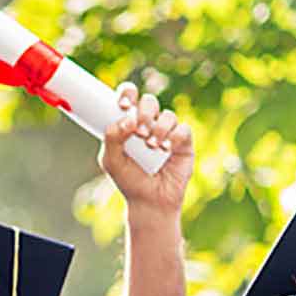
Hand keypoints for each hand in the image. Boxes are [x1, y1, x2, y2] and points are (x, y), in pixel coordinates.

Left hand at [101, 84, 192, 218]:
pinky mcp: (183, 142)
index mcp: (129, 124)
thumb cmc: (129, 180)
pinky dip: (174, 137)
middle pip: (149, 101)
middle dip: (144, 112)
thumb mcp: (111, 161)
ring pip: (167, 115)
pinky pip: (183, 129)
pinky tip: (167, 149)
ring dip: (159, 128)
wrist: (149, 201)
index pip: (129, 98)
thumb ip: (111, 139)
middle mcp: (149, 124)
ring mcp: (167, 132)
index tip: (122, 105)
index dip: (127, 94)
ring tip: (151, 146)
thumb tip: (125, 119)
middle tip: (138, 132)